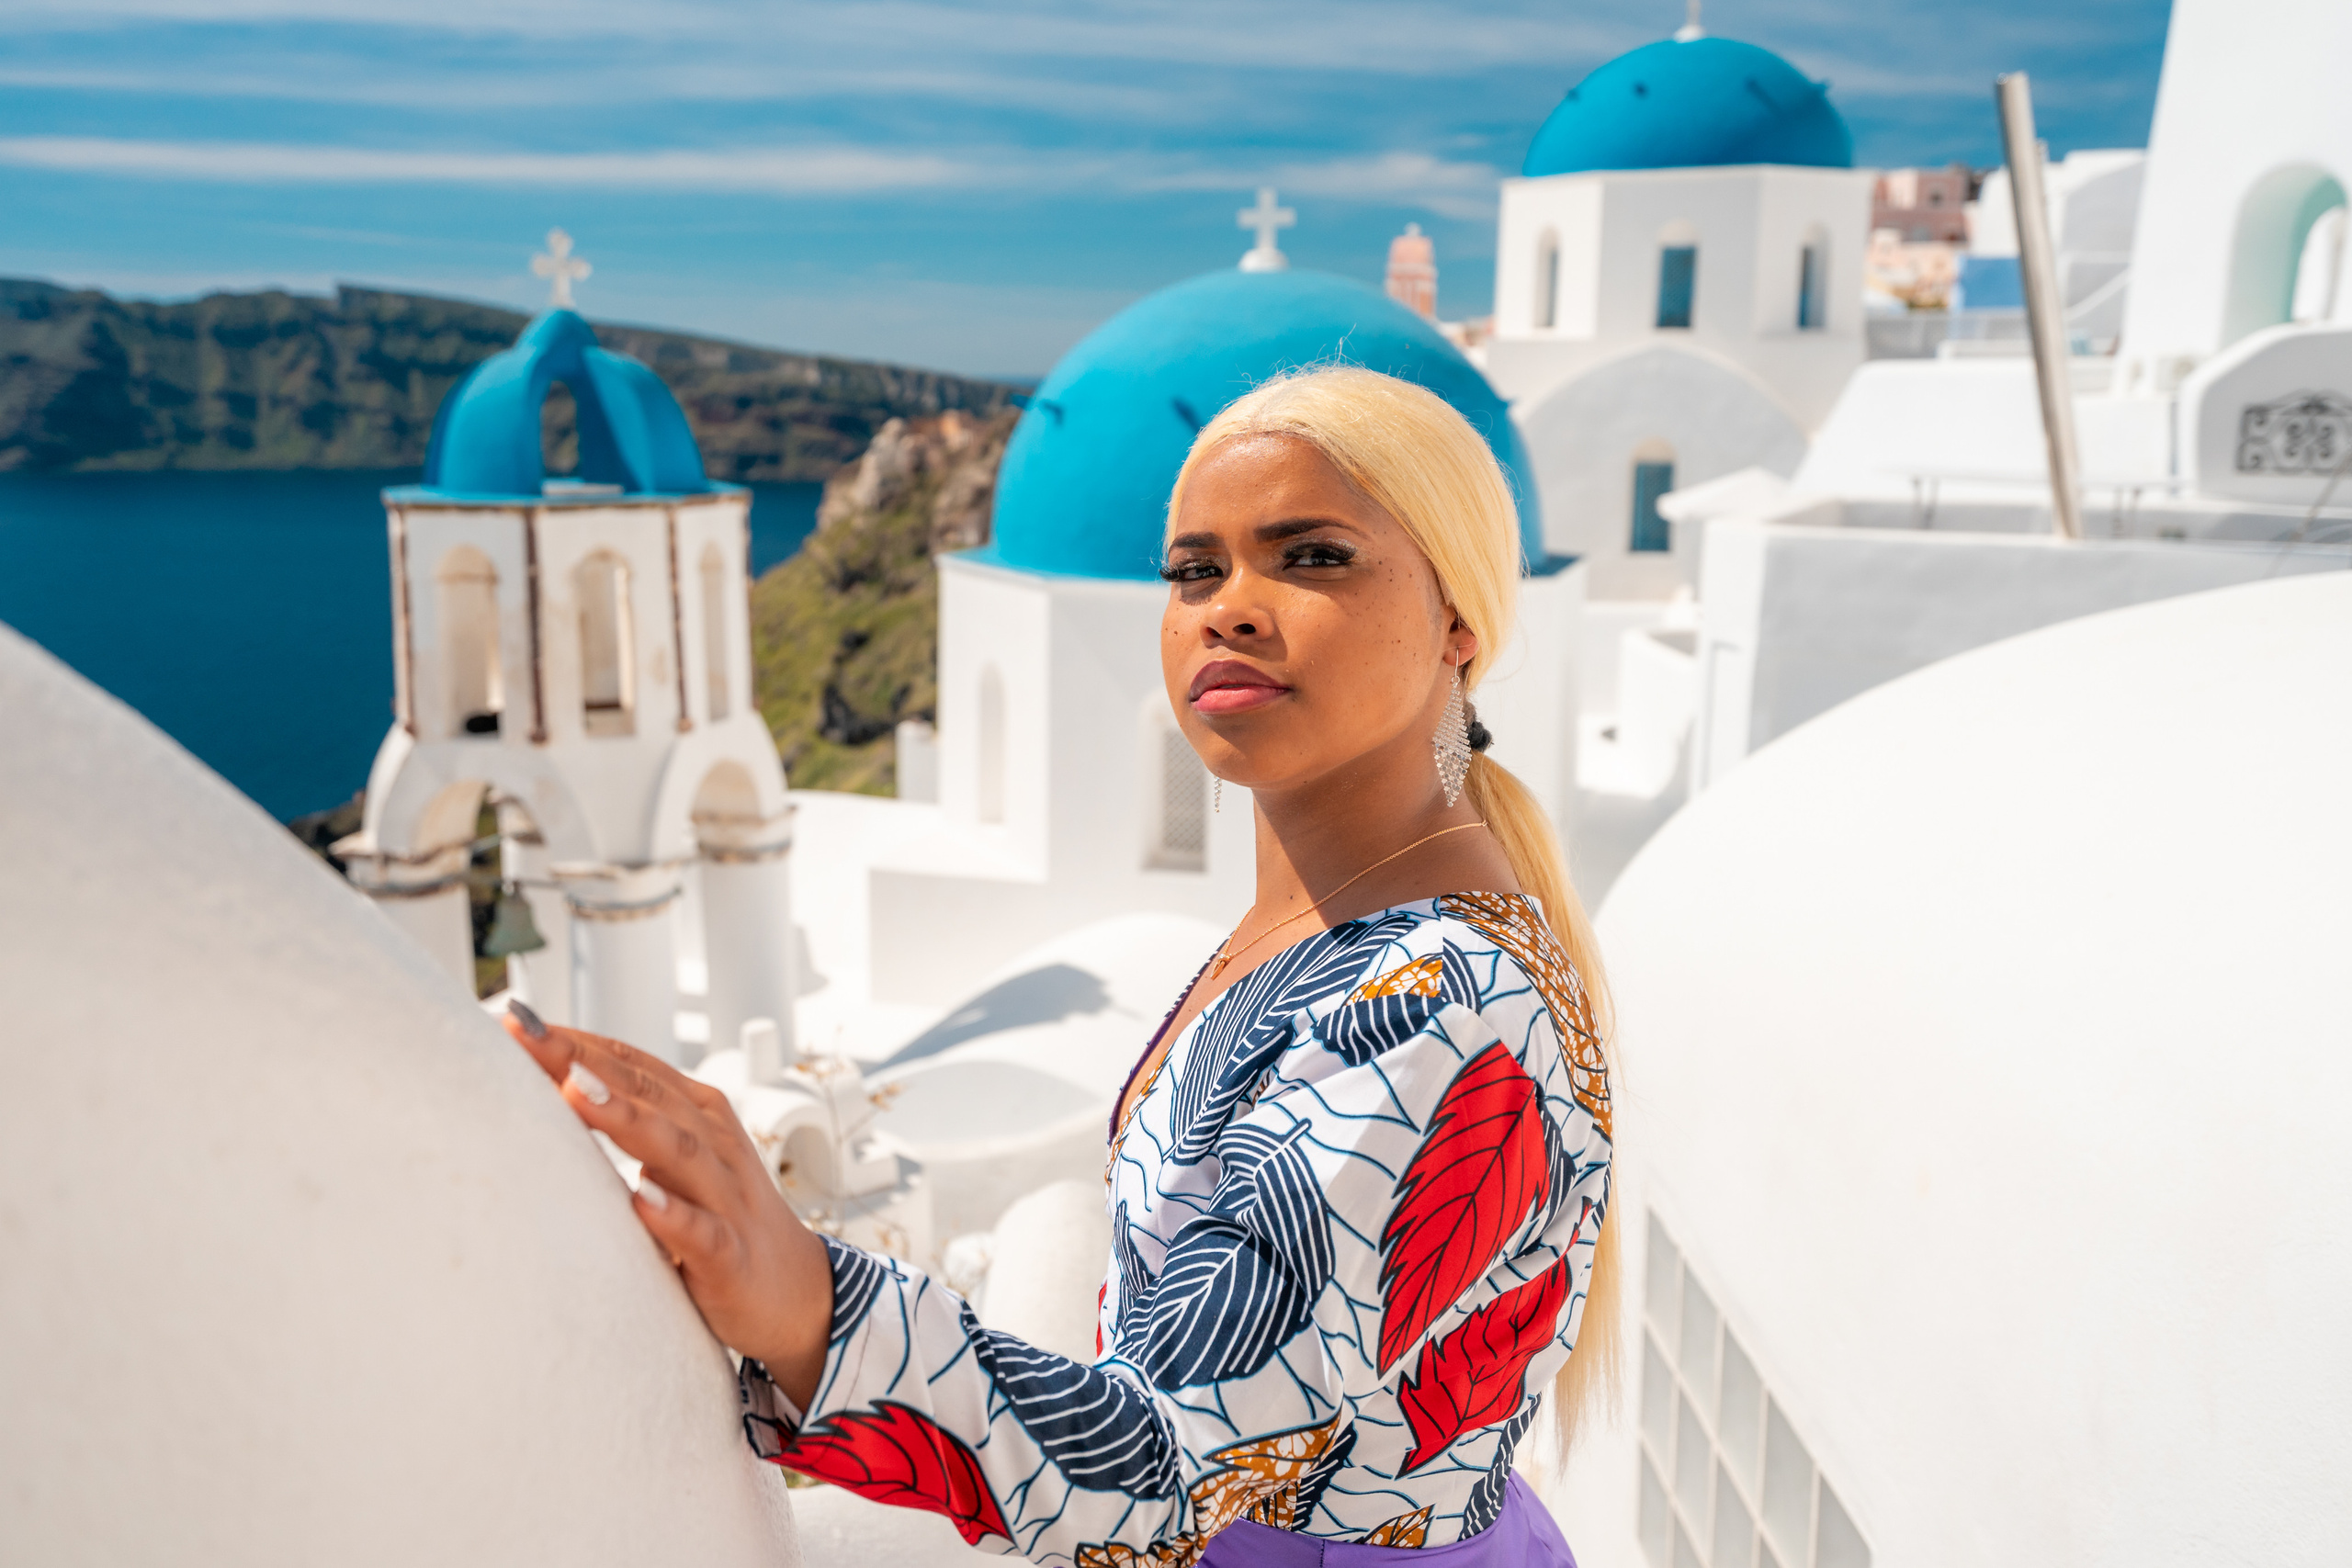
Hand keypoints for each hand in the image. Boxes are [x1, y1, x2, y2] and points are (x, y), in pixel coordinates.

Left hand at [503, 1001, 831, 1411]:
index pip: (631, 1065)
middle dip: (583, 1062)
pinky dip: (674, 1215)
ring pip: (676, 1150)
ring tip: (574, 1093)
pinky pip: (703, 1232)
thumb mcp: (677, 1158)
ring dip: (626, 1119)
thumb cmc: (718, 1215)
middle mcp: (713, 1143)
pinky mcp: (730, 1254)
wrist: (794, 1289)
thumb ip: (632, 1120)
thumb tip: (554, 1085)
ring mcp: (724, 1197)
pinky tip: (641, 1200)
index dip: (576, 1041)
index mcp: (697, 1114)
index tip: (515, 1019)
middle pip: (645, 1093)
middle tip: (524, 1033)